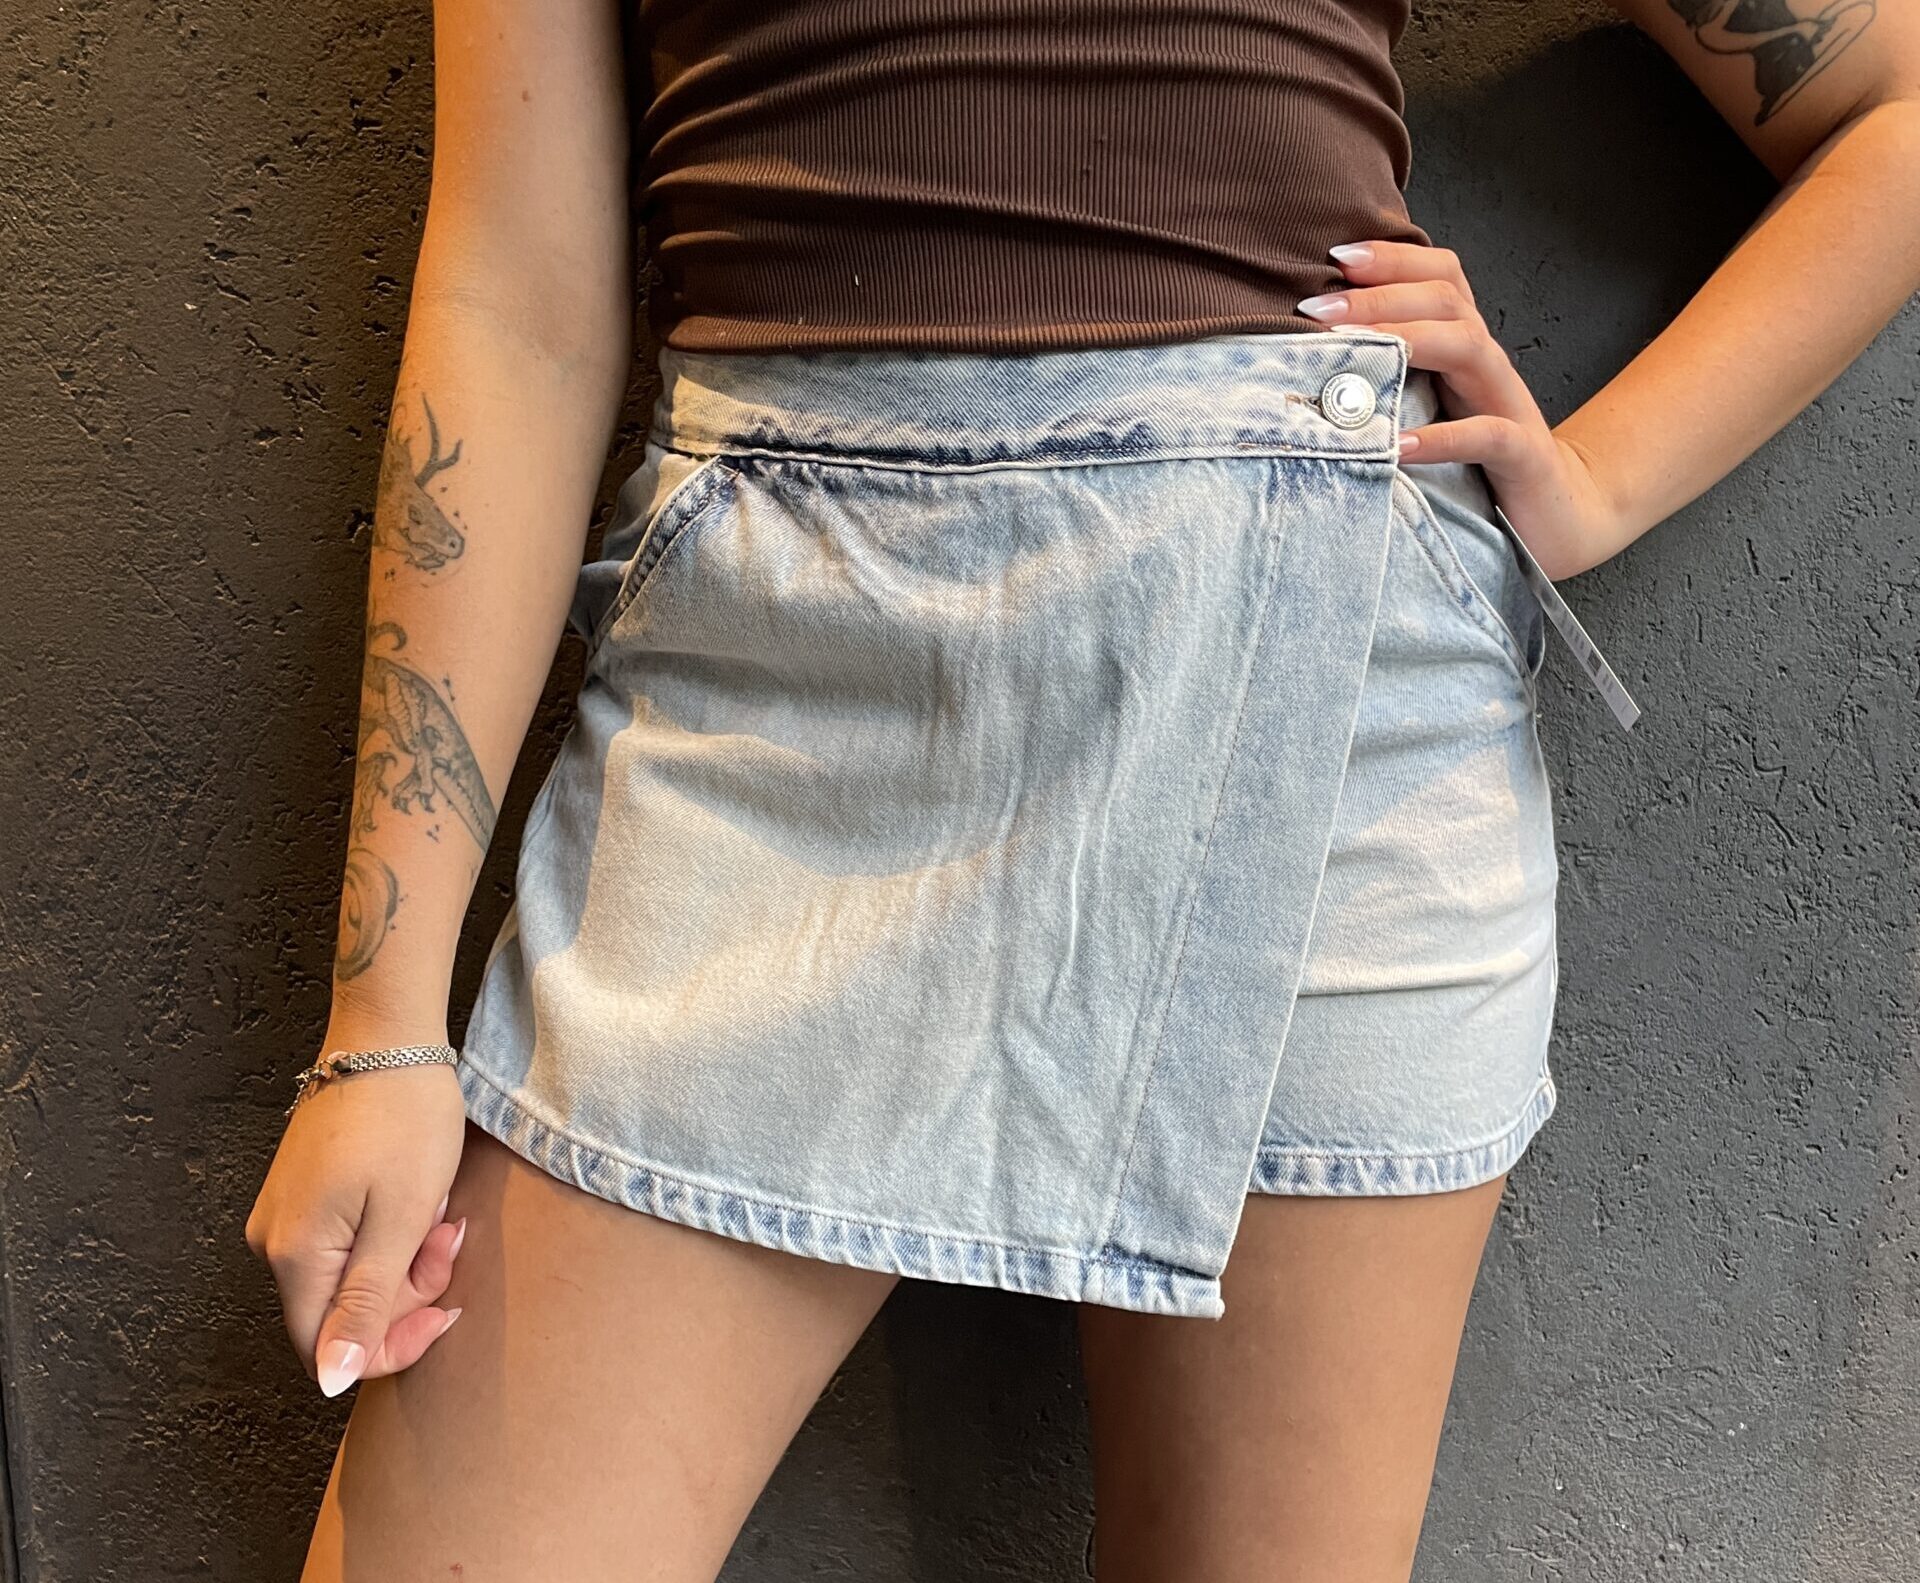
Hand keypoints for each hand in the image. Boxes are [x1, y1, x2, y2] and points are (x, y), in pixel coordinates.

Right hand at [245, 1028, 468, 1396]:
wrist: (388, 1038)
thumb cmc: (404, 1120)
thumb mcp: (401, 1220)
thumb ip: (363, 1306)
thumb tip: (329, 1384)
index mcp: (292, 1256)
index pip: (328, 1350)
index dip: (393, 1347)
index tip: (446, 1311)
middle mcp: (272, 1242)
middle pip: (342, 1312)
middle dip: (408, 1290)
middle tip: (450, 1236)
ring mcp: (285, 1215)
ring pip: (352, 1276)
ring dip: (406, 1257)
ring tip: (439, 1207)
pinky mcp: (303, 1193)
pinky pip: (348, 1241)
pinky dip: (392, 1231)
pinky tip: (418, 1195)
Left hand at [1298, 240, 1621, 579]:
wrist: (1554, 511)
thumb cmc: (1476, 458)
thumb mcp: (1429, 406)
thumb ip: (1389, 375)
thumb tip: (1313, 355)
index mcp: (1464, 344)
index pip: (1440, 276)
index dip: (1392, 258)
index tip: (1334, 257)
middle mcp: (1487, 363)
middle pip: (1444, 301)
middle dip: (1378, 295)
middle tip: (1316, 307)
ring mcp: (1507, 404)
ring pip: (1468, 347)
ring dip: (1405, 339)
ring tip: (1348, 347)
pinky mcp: (1521, 455)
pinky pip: (1487, 436)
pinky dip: (1442, 438)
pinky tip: (1399, 444)